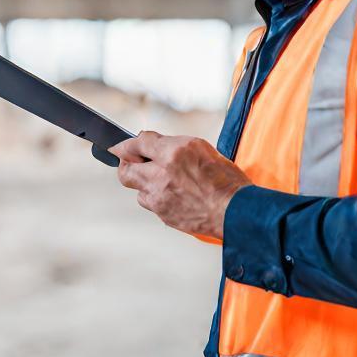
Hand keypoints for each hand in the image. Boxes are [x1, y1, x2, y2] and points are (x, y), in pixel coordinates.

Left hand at [109, 130, 251, 239]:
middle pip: (125, 170)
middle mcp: (161, 174)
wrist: (237, 212)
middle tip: (133, 162)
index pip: (137, 143)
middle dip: (126, 164)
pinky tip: (173, 194)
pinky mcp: (163, 214)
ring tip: (163, 181)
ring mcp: (160, 197)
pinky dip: (157, 198)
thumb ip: (172, 144)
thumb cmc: (226, 179)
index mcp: (172, 153)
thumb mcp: (201, 148)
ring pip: (137, 189)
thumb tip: (150, 142)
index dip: (126, 144)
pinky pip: (151, 204)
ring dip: (144, 183)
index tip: (119, 145)